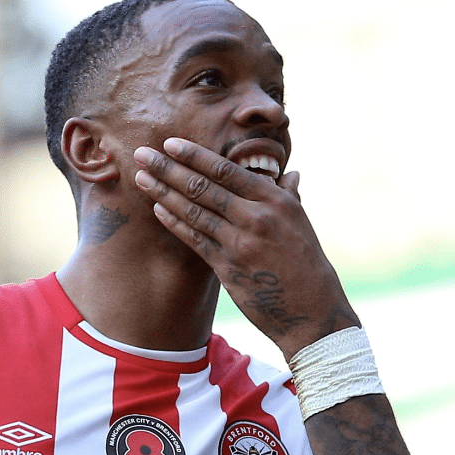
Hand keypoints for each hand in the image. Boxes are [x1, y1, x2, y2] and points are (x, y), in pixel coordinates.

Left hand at [133, 137, 359, 357]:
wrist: (312, 311)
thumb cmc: (308, 264)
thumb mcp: (303, 223)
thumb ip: (289, 196)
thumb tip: (292, 173)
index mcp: (275, 200)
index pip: (226, 170)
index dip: (194, 155)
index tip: (170, 143)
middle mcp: (256, 218)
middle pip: (203, 187)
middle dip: (168, 168)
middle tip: (142, 153)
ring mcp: (240, 243)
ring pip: (194, 211)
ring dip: (163, 192)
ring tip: (141, 177)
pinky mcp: (227, 268)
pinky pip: (195, 239)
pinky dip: (175, 222)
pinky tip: (158, 209)